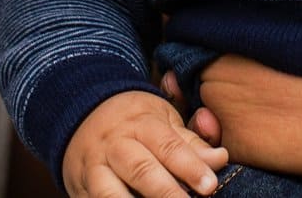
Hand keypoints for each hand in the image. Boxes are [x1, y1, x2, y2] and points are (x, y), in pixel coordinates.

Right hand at [61, 90, 229, 197]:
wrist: (81, 112)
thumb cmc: (135, 122)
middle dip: (166, 192)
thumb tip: (220, 159)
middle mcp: (115, 144)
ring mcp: (94, 167)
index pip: (168, 145)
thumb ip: (192, 143)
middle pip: (141, 169)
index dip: (190, 166)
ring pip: (110, 192)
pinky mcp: (81, 188)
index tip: (210, 185)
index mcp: (141, 123)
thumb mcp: (164, 121)